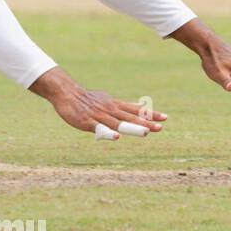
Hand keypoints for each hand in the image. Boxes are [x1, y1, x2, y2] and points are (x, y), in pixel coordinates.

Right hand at [29, 67, 166, 135]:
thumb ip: (124, 106)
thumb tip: (141, 107)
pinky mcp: (87, 122)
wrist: (65, 93)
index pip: (135, 110)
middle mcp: (110, 110)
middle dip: (146, 123)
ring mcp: (99, 116)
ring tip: (146, 133)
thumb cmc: (87, 98)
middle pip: (130, 118)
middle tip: (161, 128)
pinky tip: (117, 138)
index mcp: (115, 105)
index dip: (150, 114)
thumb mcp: (108, 99)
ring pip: (118, 123)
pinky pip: (100, 129)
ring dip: (132, 128)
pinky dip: (109, 133)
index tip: (165, 118)